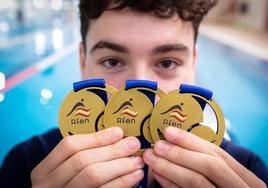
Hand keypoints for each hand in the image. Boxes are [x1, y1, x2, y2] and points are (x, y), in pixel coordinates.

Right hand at [31, 127, 143, 187]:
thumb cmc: (68, 184)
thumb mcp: (65, 170)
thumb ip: (84, 154)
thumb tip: (117, 136)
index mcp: (44, 170)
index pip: (69, 146)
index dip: (96, 137)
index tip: (118, 132)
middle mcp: (48, 184)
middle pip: (82, 160)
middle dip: (112, 150)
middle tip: (133, 144)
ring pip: (93, 176)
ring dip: (120, 166)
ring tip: (137, 160)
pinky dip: (122, 182)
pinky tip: (134, 176)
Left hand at [144, 127, 265, 187]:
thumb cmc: (224, 187)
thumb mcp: (227, 178)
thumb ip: (208, 161)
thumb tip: (176, 141)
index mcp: (247, 179)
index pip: (218, 154)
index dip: (191, 141)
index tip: (170, 132)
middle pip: (209, 166)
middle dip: (181, 153)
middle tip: (158, 146)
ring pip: (196, 181)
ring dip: (170, 167)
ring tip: (152, 158)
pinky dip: (170, 183)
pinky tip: (158, 175)